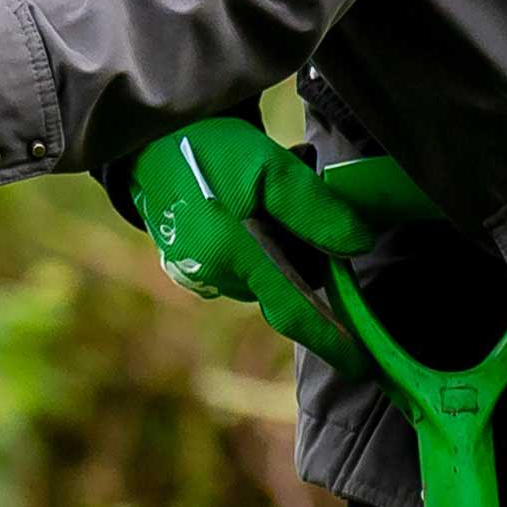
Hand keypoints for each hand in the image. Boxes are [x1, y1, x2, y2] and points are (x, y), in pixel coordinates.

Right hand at [129, 115, 383, 349]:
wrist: (145, 142)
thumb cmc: (209, 151)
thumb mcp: (270, 168)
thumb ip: (314, 210)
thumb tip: (358, 246)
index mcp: (236, 257)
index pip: (295, 313)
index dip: (331, 340)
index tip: (362, 364)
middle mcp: (217, 276)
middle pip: (286, 284)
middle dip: (304, 253)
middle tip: (300, 196)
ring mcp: (199, 273)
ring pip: (264, 271)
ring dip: (279, 241)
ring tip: (268, 190)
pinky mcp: (190, 264)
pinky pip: (241, 262)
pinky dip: (256, 240)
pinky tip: (245, 202)